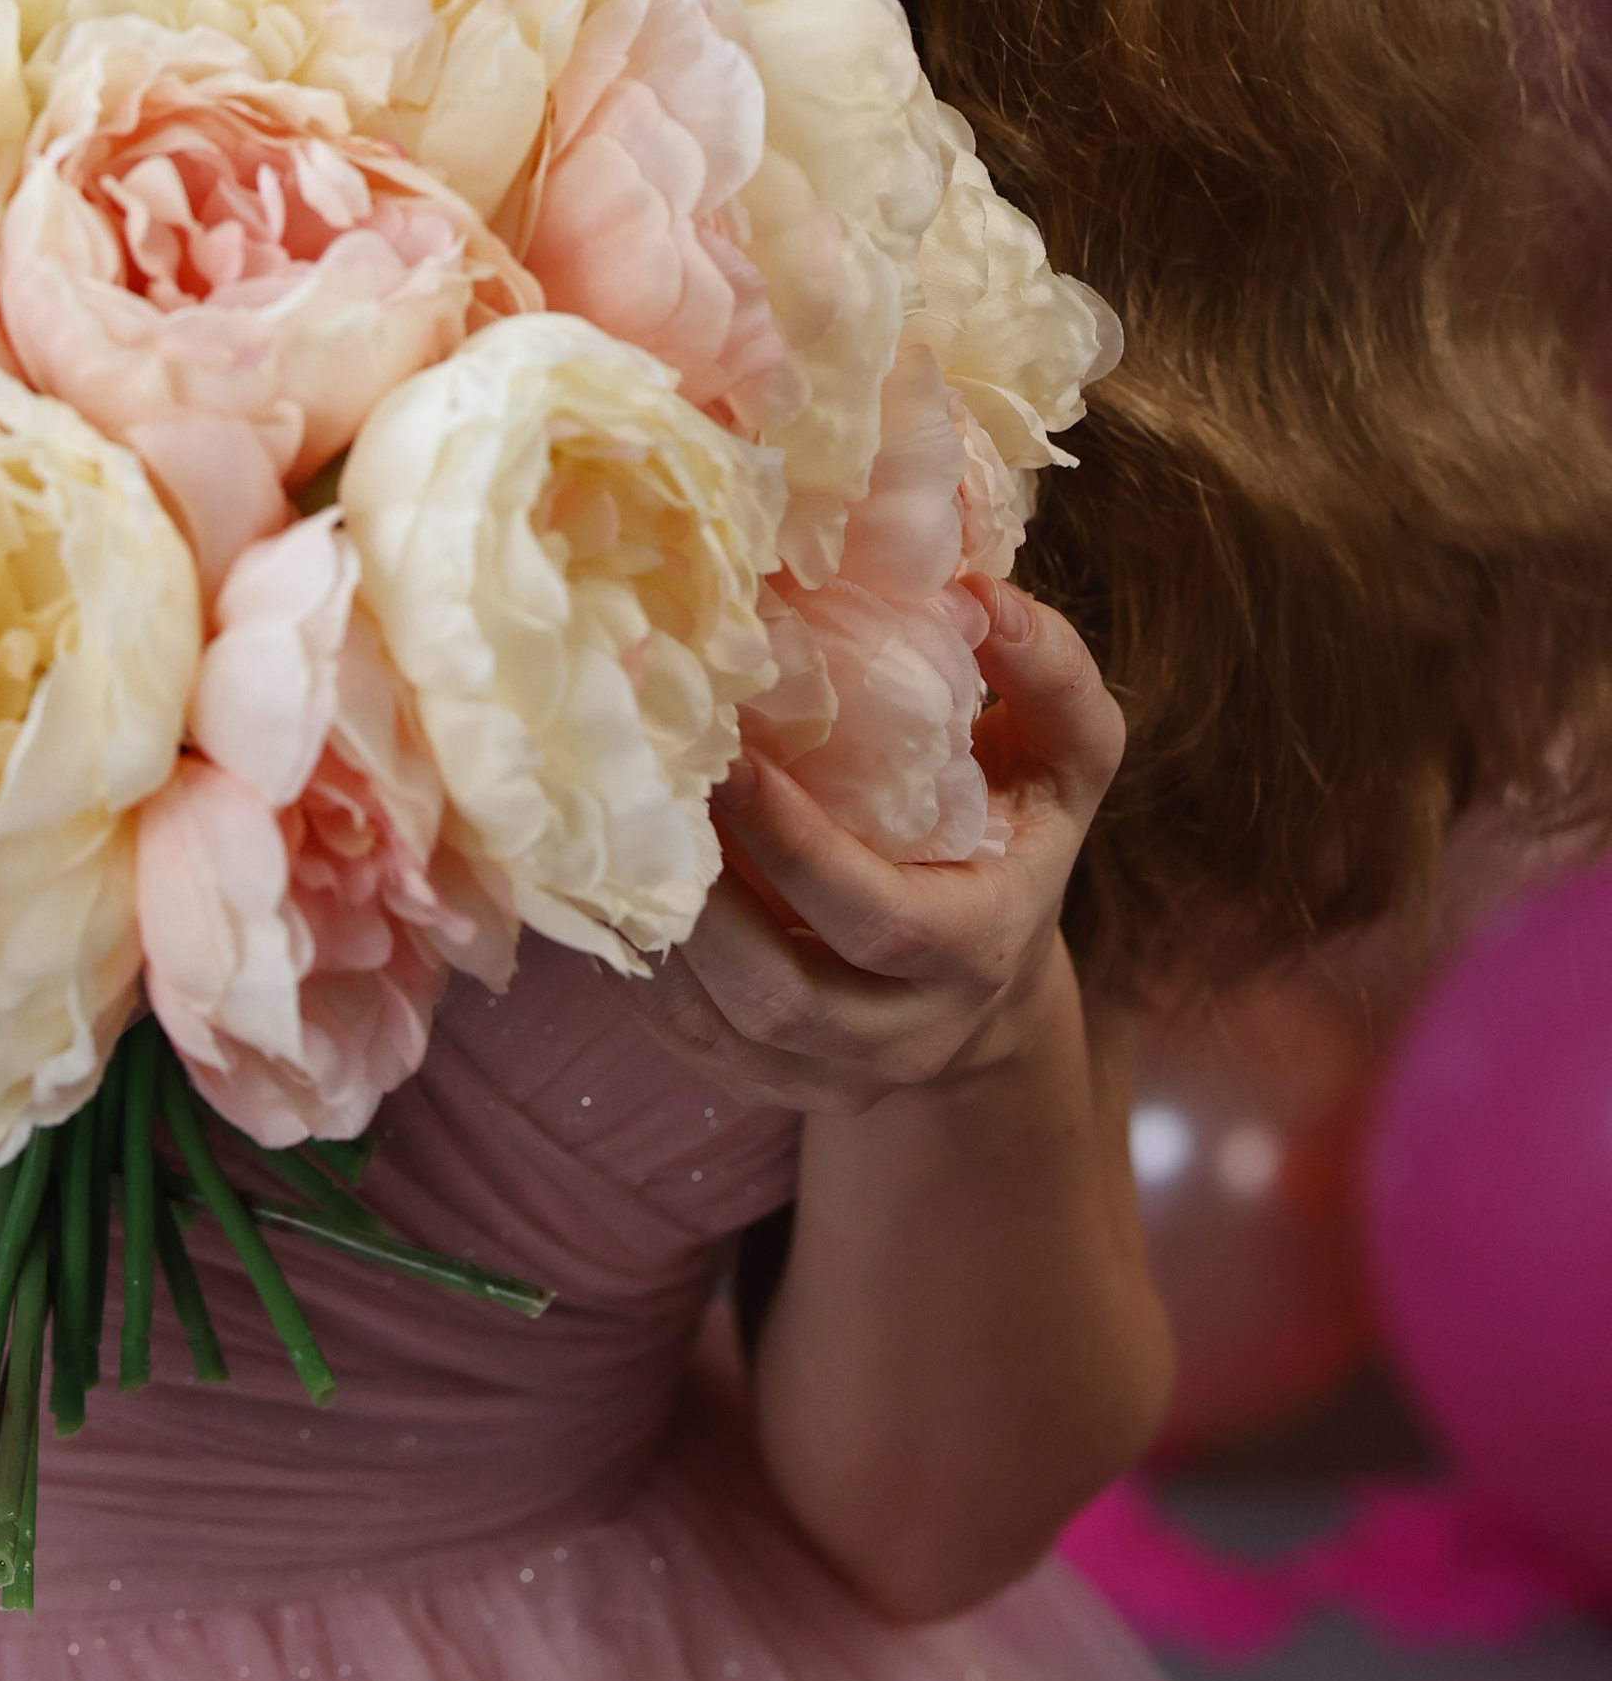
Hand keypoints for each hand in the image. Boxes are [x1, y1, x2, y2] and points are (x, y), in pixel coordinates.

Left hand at [632, 583, 1123, 1113]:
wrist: (994, 985)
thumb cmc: (1015, 838)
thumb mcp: (1063, 763)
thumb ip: (1053, 679)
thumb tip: (986, 594)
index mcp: (980, 948)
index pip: (880, 919)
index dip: (797, 848)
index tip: (729, 758)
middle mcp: (909, 1036)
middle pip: (785, 999)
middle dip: (707, 904)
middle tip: (647, 797)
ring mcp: (835, 1077)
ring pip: (721, 1032)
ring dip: (661, 941)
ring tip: (617, 840)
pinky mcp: (773, 1087)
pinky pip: (689, 1046)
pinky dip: (645, 977)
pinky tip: (619, 892)